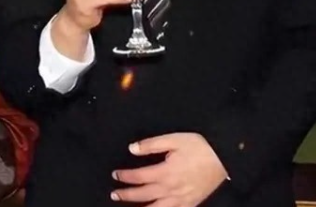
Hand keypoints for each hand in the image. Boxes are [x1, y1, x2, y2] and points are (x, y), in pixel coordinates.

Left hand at [112, 133, 227, 206]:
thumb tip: (132, 149)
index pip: (139, 177)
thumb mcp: (173, 139)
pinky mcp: (192, 203)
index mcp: (165, 172)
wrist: (224, 158)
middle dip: (127, 195)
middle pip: (144, 195)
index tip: (115, 175)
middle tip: (114, 194)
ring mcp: (182, 199)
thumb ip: (151, 145)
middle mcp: (171, 189)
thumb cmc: (199, 147)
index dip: (125, 177)